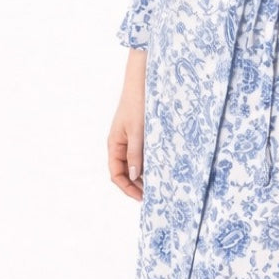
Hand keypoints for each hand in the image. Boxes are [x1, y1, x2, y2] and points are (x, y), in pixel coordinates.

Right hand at [108, 49, 147, 201]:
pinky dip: (151, 163)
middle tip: (156, 195)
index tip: (142, 198)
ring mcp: (131, 140)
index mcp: (114, 145)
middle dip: (138, 185)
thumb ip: (136, 153)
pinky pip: (144, 154)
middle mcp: (121, 145)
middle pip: (126, 173)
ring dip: (146, 175)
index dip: (127, 189)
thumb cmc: (136, 103)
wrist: (143, 80)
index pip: (116, 175)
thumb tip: (134, 176)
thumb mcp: (136, 130)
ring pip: (136, 165)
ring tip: (161, 184)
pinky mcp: (141, 135)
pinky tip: (163, 168)